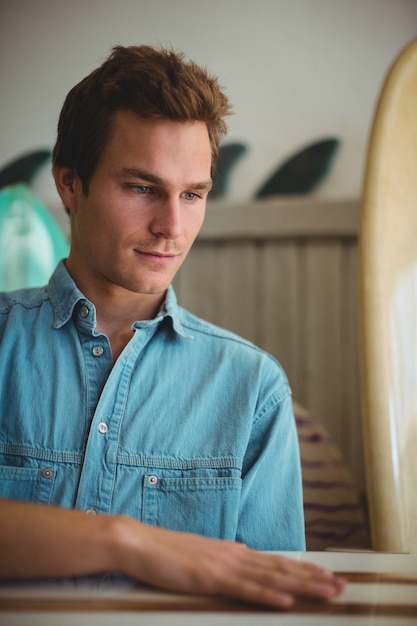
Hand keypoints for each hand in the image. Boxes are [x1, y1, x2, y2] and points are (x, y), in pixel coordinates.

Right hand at [114, 519, 345, 608]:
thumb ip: (225, 555)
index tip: (327, 575)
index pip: (276, 562)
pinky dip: (268, 596)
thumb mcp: (202, 554)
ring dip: (302, 586)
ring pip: (271, 579)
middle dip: (314, 579)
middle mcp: (235, 556)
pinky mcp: (210, 578)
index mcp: (233, 552)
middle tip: (342, 586)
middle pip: (281, 569)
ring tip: (327, 592)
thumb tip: (245, 555)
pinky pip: (244, 589)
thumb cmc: (167, 552)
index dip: (303, 569)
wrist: (140, 542)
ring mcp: (224, 566)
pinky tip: (286, 601)